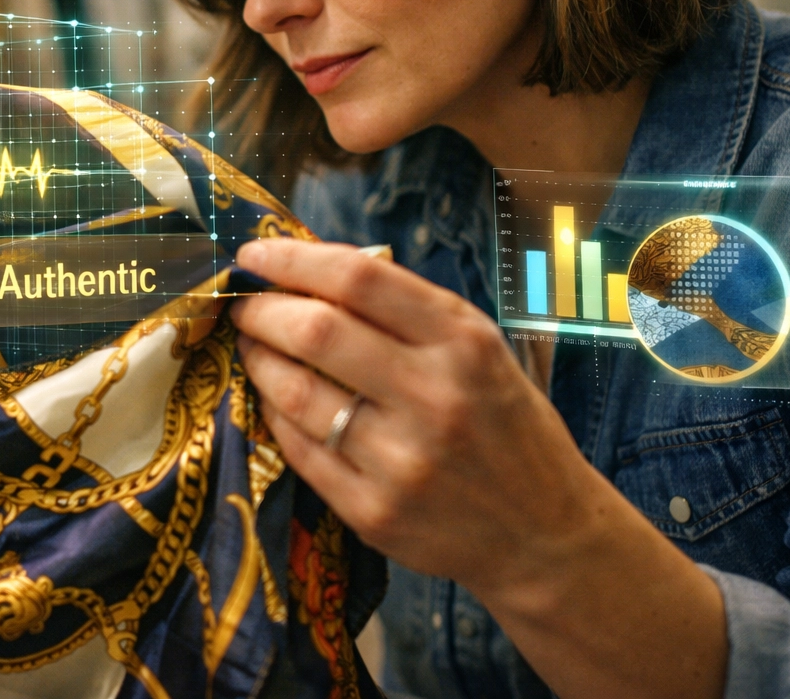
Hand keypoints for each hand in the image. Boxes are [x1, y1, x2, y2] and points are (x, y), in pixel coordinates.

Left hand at [231, 238, 724, 698]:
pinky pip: (298, 449)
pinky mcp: (374, 512)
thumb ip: (406, 309)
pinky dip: (273, 414)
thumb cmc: (504, 425)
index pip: (358, 280)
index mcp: (463, 343)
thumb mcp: (481, 349)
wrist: (546, 533)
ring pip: (294, 394)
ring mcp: (402, 461)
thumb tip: (310, 267)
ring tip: (252, 346)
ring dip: (258, 360)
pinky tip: (274, 397)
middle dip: (262, 310)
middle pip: (315, 332)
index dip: (292, 259)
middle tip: (244, 305)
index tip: (254, 256)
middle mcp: (434, 398)